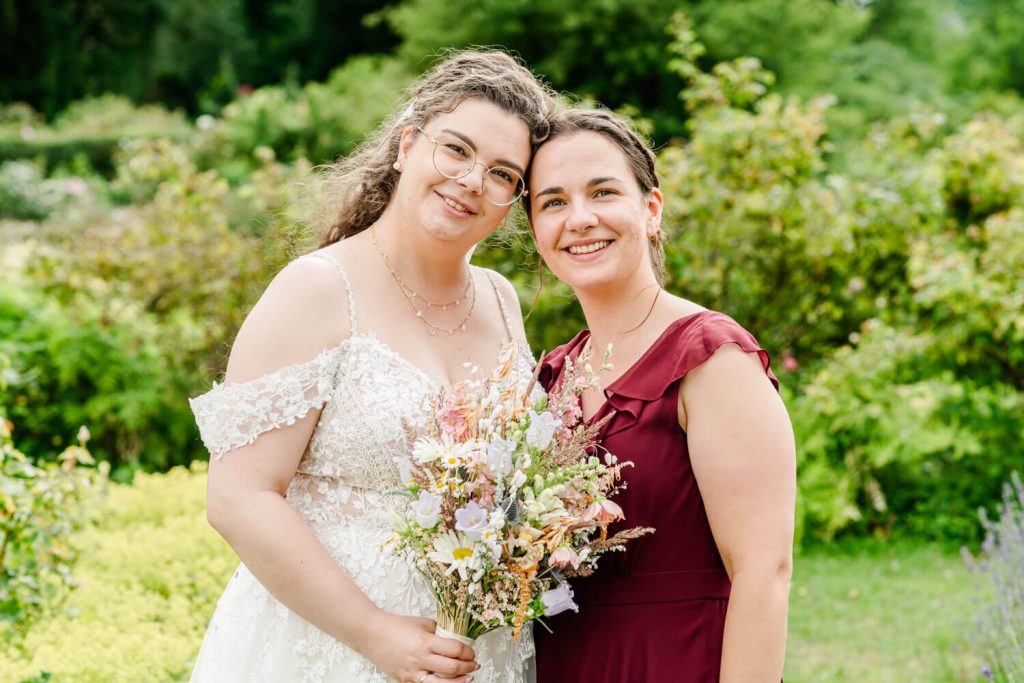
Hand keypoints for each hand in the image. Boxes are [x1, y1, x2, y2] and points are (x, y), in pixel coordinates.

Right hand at [356, 611, 478, 682]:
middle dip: (468, 667)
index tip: (472, 652)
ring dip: (459, 682)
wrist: (371, 634)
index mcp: (425, 642)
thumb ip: (439, 631)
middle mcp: (420, 659)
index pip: (455, 650)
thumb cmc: (395, 626)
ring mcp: (412, 673)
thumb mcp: (422, 623)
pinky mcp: (405, 680)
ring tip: (468, 679)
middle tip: (474, 664)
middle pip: (452, 668)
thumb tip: (454, 638)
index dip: (468, 652)